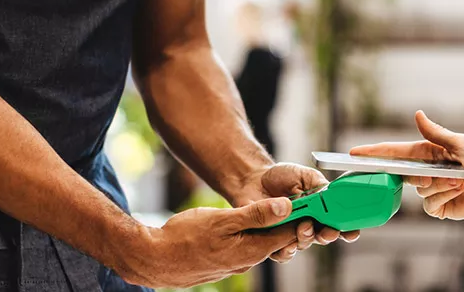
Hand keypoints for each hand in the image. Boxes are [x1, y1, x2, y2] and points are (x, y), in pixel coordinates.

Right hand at [116, 197, 300, 287]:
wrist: (153, 259)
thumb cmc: (184, 236)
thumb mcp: (222, 219)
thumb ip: (256, 214)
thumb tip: (287, 207)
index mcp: (253, 250)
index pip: (289, 234)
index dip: (302, 217)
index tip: (310, 200)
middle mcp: (248, 261)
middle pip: (277, 239)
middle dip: (288, 222)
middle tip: (295, 199)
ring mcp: (236, 264)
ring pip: (261, 243)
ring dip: (269, 227)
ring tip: (274, 206)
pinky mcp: (225, 263)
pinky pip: (245, 247)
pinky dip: (251, 234)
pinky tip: (247, 221)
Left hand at [233, 163, 359, 261]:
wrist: (253, 180)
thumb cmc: (281, 177)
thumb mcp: (304, 175)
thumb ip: (318, 185)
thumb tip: (329, 194)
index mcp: (322, 209)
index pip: (339, 223)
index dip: (348, 230)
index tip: (351, 232)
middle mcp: (310, 224)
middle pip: (324, 237)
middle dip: (327, 236)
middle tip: (326, 231)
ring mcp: (292, 233)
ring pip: (304, 244)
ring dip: (306, 239)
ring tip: (303, 229)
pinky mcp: (273, 241)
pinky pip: (282, 253)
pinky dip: (285, 251)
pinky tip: (285, 244)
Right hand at [349, 111, 463, 225]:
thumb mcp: (459, 144)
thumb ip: (436, 133)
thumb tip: (417, 115)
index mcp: (426, 153)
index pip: (395, 152)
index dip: (374, 152)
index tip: (355, 153)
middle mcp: (424, 171)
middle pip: (403, 173)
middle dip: (418, 174)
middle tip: (433, 175)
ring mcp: (427, 189)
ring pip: (420, 188)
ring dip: (442, 184)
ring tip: (460, 180)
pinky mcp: (434, 206)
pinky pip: (429, 202)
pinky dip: (445, 195)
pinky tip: (458, 191)